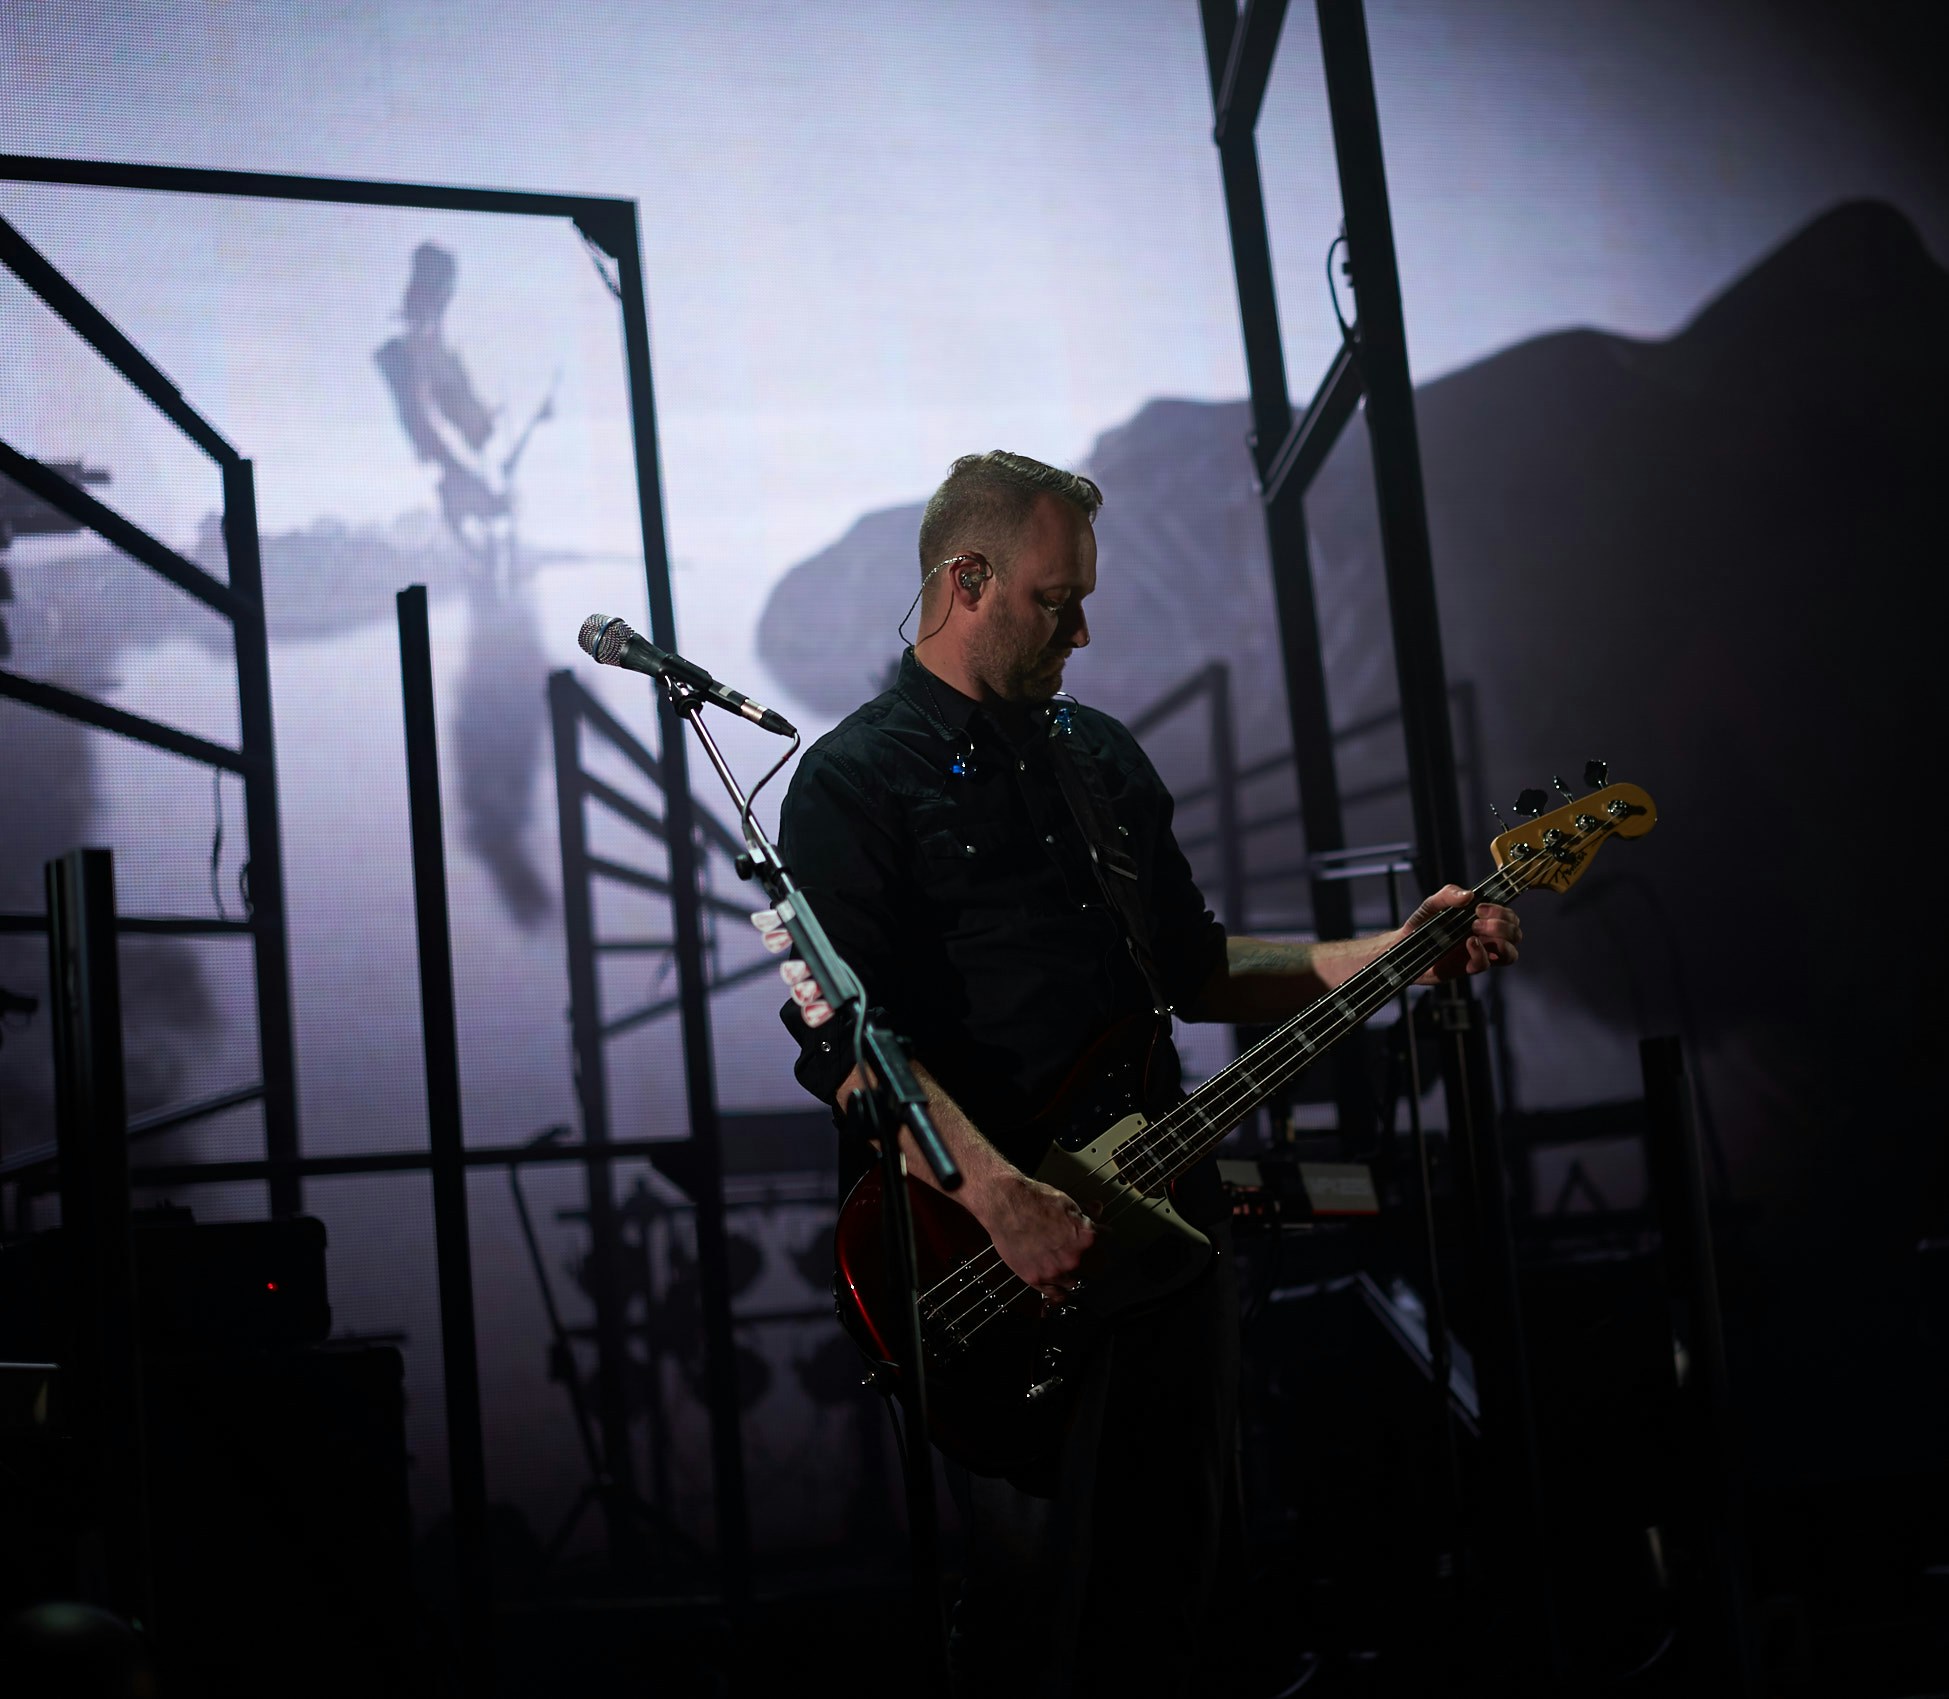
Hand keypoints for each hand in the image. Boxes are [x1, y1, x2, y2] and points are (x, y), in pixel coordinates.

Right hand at [971, 1170, 1095, 1299]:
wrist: (1006, 1204)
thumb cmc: (1034, 1200)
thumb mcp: (1066, 1202)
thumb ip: (1084, 1213)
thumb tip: (1097, 1209)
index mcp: (1086, 1238)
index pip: (1106, 1240)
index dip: (1101, 1236)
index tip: (1099, 1236)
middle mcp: (1074, 1258)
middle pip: (1096, 1267)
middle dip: (1093, 1259)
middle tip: (1087, 1255)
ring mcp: (1056, 1272)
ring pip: (1077, 1283)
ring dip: (1078, 1277)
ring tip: (1074, 1272)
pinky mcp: (1037, 1279)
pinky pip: (1056, 1295)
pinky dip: (1061, 1294)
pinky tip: (1063, 1292)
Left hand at [1402, 884, 1521, 982]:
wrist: (1404, 945)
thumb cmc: (1423, 924)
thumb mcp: (1433, 903)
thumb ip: (1449, 894)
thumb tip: (1469, 894)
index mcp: (1483, 920)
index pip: (1510, 917)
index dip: (1503, 911)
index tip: (1480, 907)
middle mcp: (1486, 937)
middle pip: (1516, 933)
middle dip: (1502, 924)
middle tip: (1476, 920)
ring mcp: (1480, 953)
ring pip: (1510, 953)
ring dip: (1500, 940)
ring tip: (1473, 932)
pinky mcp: (1468, 967)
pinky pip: (1486, 964)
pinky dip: (1481, 953)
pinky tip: (1468, 943)